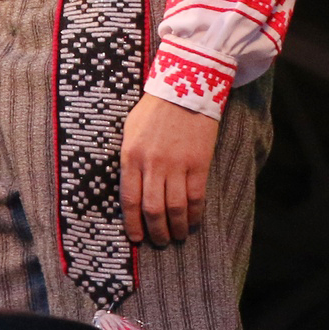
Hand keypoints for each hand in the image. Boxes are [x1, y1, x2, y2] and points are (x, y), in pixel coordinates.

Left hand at [121, 93, 218, 246]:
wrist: (184, 88)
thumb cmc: (153, 109)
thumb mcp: (130, 130)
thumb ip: (129, 159)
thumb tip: (132, 188)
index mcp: (131, 156)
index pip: (129, 199)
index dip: (133, 224)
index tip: (137, 238)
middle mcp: (152, 164)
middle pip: (152, 209)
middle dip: (156, 232)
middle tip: (160, 241)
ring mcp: (176, 165)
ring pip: (175, 208)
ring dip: (176, 228)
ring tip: (177, 236)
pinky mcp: (198, 164)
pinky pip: (196, 198)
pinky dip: (195, 215)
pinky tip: (193, 223)